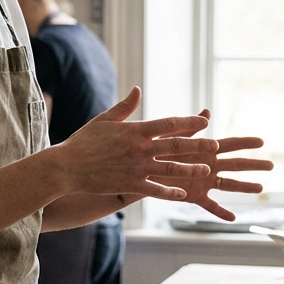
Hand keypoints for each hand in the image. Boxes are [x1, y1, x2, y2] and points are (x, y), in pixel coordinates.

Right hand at [52, 87, 218, 198]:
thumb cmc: (84, 142)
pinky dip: (169, 192)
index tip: (204, 121)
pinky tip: (183, 194)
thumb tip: (138, 90)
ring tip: (206, 170)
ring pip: (169, 168)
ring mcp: (136, 168)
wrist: (66, 167)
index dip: (188, 122)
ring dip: (189, 169)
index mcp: (135, 130)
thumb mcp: (105, 120)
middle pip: (175, 145)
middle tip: (216, 145)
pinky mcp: (130, 184)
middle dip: (198, 145)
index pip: (168, 124)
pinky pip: (155, 189)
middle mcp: (139, 148)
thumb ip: (125, 107)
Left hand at [153, 132, 272, 220]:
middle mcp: (209, 165)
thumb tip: (206, 113)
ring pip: (229, 184)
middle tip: (272, 165)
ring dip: (245, 186)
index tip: (262, 141)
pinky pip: (210, 205)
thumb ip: (191, 128)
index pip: (230, 144)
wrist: (141, 171)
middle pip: (236, 164)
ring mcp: (204, 181)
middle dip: (254, 164)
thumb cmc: (156, 150)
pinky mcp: (195, 196)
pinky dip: (221, 212)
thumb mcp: (173, 137)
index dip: (246, 142)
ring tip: (261, 188)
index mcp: (205, 150)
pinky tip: (233, 218)